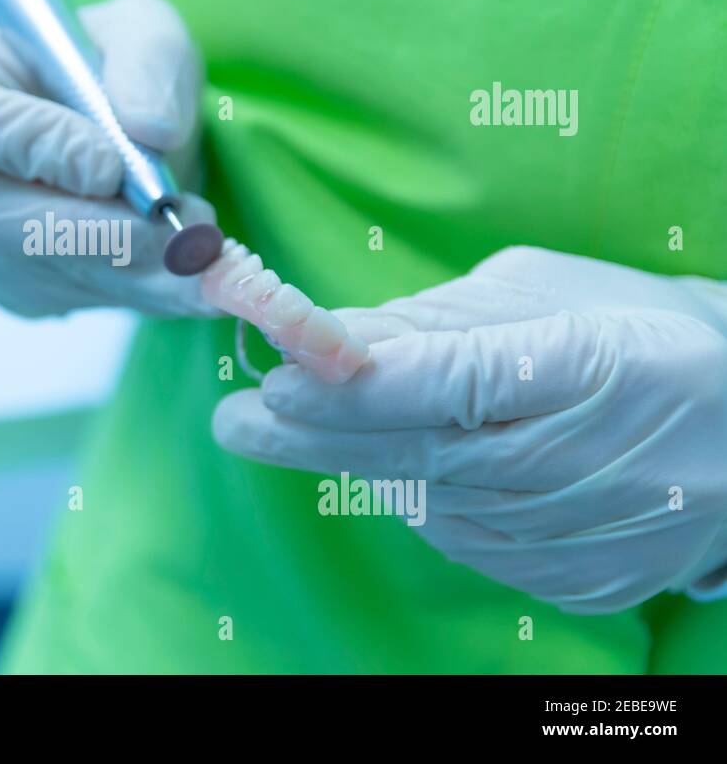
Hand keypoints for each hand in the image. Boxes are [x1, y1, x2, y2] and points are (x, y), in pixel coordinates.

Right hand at [0, 0, 216, 317]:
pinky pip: (72, 298)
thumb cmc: (103, 60)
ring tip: (206, 243)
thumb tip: (150, 130)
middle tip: (186, 220)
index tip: (111, 163)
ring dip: (136, 268)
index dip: (31, 146)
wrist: (104, 121)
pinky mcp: (6, 289)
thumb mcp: (138, 26)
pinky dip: (140, 289)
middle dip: (101, 227)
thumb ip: (148, 57)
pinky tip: (183, 264)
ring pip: (41, 270)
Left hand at [213, 246, 726, 612]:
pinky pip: (464, 537)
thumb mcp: (546, 294)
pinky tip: (410, 464)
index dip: (353, 385)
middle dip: (312, 438)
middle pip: (417, 454)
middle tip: (234, 424)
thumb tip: (334, 338)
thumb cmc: (639, 335)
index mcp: (583, 366)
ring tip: (309, 427)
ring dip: (361, 465)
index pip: (445, 383)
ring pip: (428, 502)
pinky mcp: (569, 579)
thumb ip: (438, 323)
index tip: (277, 378)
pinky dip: (420, 498)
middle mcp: (577, 462)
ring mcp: (574, 535)